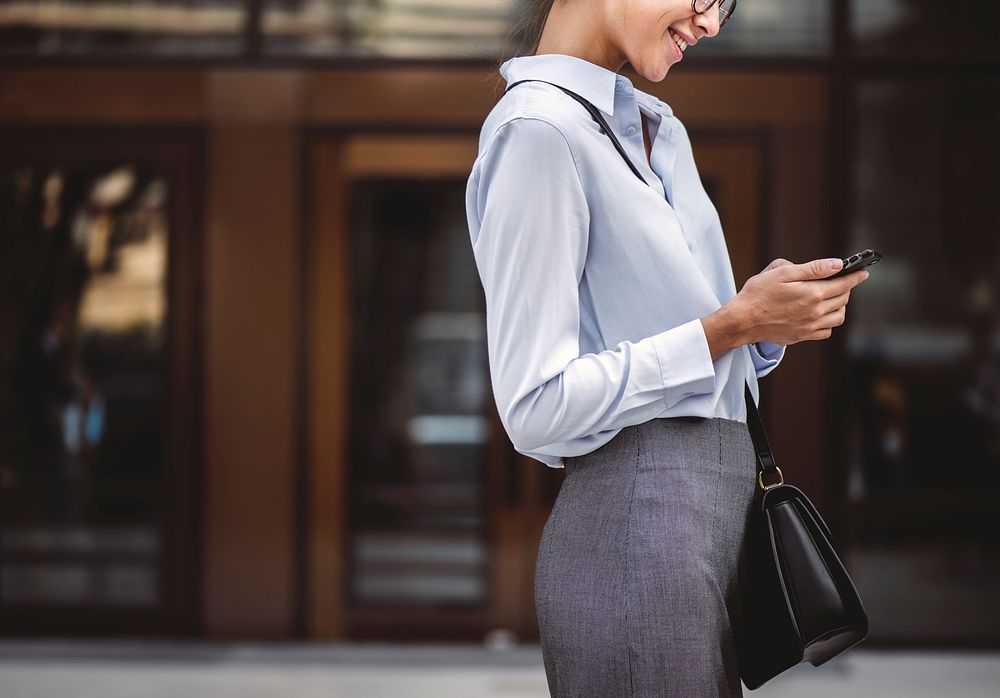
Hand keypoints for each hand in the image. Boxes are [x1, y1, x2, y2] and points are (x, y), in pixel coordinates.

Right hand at [732, 257, 869, 344]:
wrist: (742, 320)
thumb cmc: (758, 294)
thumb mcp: (783, 273)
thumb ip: (813, 268)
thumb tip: (836, 264)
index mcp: (813, 293)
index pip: (844, 283)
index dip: (856, 276)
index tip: (863, 272)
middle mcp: (816, 312)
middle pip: (843, 299)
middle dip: (845, 288)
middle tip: (840, 281)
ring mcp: (810, 326)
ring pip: (838, 316)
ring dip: (840, 305)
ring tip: (832, 298)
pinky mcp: (802, 335)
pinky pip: (826, 331)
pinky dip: (829, 322)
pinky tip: (821, 314)